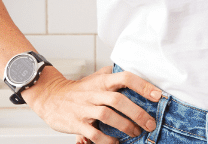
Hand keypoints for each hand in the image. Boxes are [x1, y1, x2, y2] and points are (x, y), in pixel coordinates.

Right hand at [25, 66, 163, 143]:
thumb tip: (132, 71)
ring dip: (125, 126)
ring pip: (108, 116)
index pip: (125, 77)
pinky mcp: (76, 123)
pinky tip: (116, 143)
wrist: (50, 97)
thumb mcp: (94, 77)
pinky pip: (94, 133)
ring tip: (135, 133)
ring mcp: (84, 108)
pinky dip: (107, 140)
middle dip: (138, 113)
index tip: (157, 95)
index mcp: (101, 81)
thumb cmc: (77, 90)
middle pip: (118, 100)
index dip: (142, 86)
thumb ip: (112, 74)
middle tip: (150, 124)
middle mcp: (94, 93)